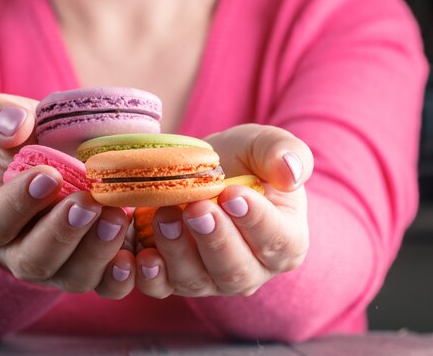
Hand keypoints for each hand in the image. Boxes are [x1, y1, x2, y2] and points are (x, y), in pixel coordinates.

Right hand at [0, 94, 134, 297]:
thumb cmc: (29, 149)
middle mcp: (23, 253)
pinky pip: (107, 288)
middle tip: (87, 202)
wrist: (58, 173)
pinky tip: (135, 257)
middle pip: (35, 260)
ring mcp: (61, 269)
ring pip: (73, 277)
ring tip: (116, 217)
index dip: (19, 203)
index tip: (47, 176)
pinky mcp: (97, 273)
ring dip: (96, 251)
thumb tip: (14, 123)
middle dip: (62, 233)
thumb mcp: (8, 128)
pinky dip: (121, 277)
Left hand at [134, 124, 312, 297]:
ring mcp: (210, 280)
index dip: (255, 220)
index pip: (277, 240)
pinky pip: (160, 288)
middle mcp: (250, 270)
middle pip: (235, 270)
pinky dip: (149, 276)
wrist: (203, 174)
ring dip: (177, 251)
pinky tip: (141, 255)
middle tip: (196, 209)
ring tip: (164, 216)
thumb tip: (291, 172)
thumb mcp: (263, 145)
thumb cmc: (242, 161)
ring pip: (196, 280)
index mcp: (285, 240)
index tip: (232, 195)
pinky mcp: (174, 280)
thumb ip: (283, 152)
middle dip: (214, 239)